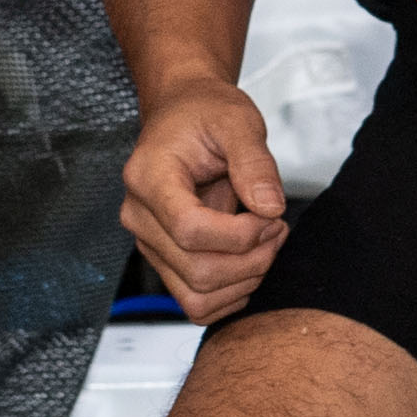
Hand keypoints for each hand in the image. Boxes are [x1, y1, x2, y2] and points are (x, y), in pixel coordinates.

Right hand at [120, 78, 286, 320]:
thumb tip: (270, 208)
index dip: (240, 235)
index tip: (271, 215)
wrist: (183, 114)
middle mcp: (139, 216)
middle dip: (252, 259)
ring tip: (267, 242)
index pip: (189, 229)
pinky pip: (195, 302)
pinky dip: (231, 294)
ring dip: (245, 280)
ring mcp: (149, 242)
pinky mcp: (164, 259)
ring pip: (197, 296)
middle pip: (196, 270)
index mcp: (148, 177)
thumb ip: (254, 162)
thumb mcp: (237, 120)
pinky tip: (250, 261)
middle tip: (278, 227)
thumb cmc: (205, 113)